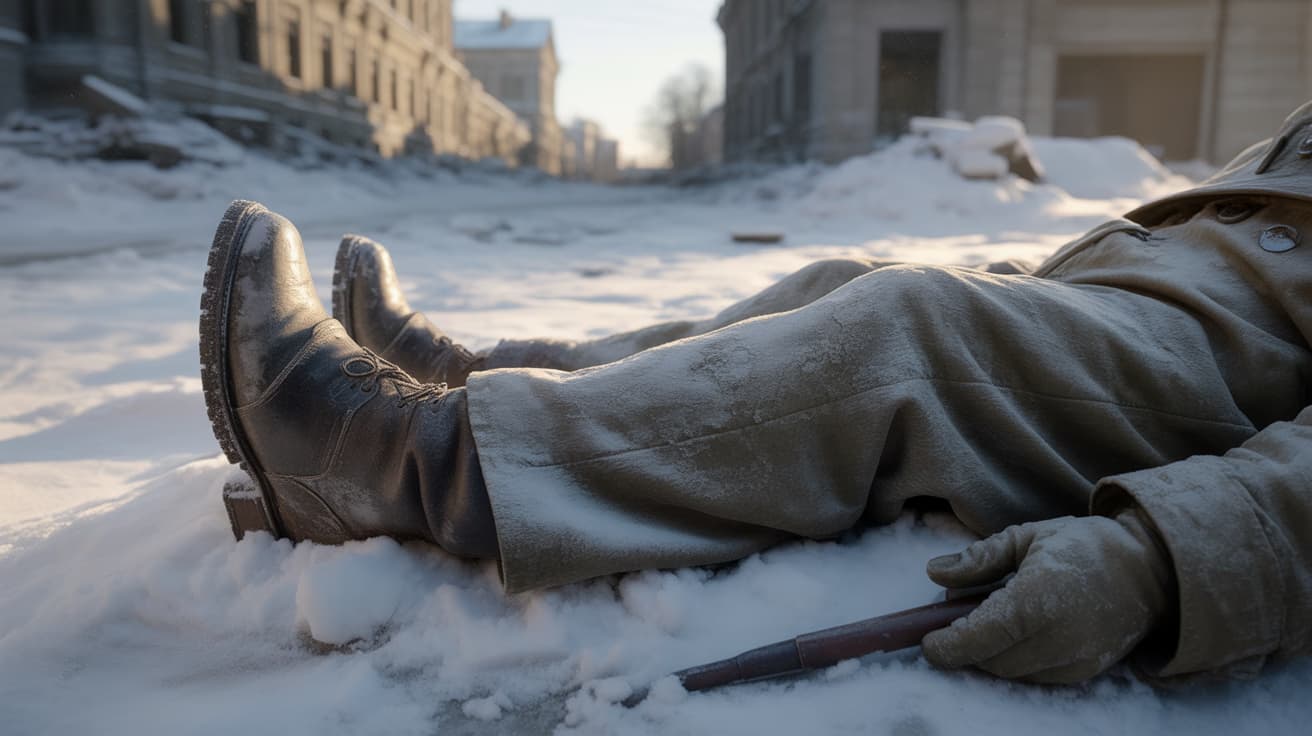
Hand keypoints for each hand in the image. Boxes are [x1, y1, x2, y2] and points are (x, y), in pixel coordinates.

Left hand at [921, 512, 1174, 683]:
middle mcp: (1058, 638)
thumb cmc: (1083, 547)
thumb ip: (979, 558)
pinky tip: (1015, 633)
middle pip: (990, 660)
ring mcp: (1073, 661)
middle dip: (965, 646)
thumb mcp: (1026, 538)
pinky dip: (1014, 660)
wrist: (1149, 571)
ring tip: (987, 620)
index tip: (927, 640)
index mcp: (1039, 600)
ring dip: (988, 654)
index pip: (980, 637)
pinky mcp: (1083, 674)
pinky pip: (1032, 676)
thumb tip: (935, 572)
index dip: (947, 645)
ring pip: (1010, 673)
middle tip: (953, 619)